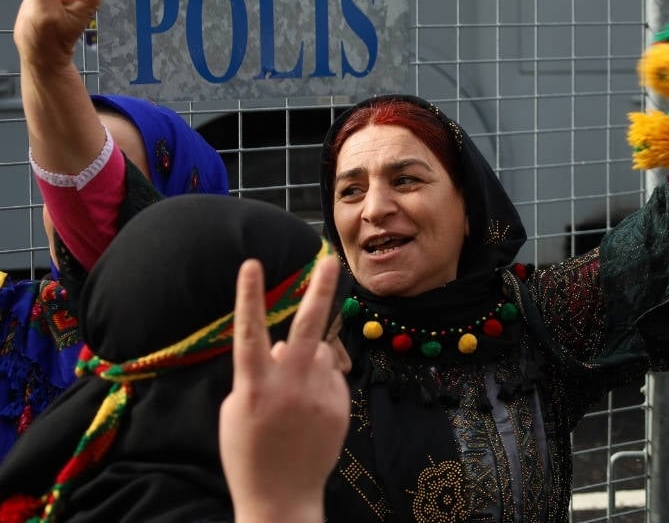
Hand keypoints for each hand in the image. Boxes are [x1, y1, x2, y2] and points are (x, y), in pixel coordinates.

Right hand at [219, 255, 348, 522]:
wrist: (282, 497)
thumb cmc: (248, 452)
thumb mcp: (237, 411)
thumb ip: (258, 373)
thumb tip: (283, 344)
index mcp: (255, 387)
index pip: (250, 332)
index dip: (249, 296)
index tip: (251, 264)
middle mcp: (290, 386)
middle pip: (308, 328)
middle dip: (320, 290)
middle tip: (331, 261)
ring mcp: (319, 395)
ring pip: (320, 353)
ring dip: (309, 360)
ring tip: (294, 397)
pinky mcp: (340, 404)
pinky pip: (331, 375)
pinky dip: (321, 382)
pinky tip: (308, 412)